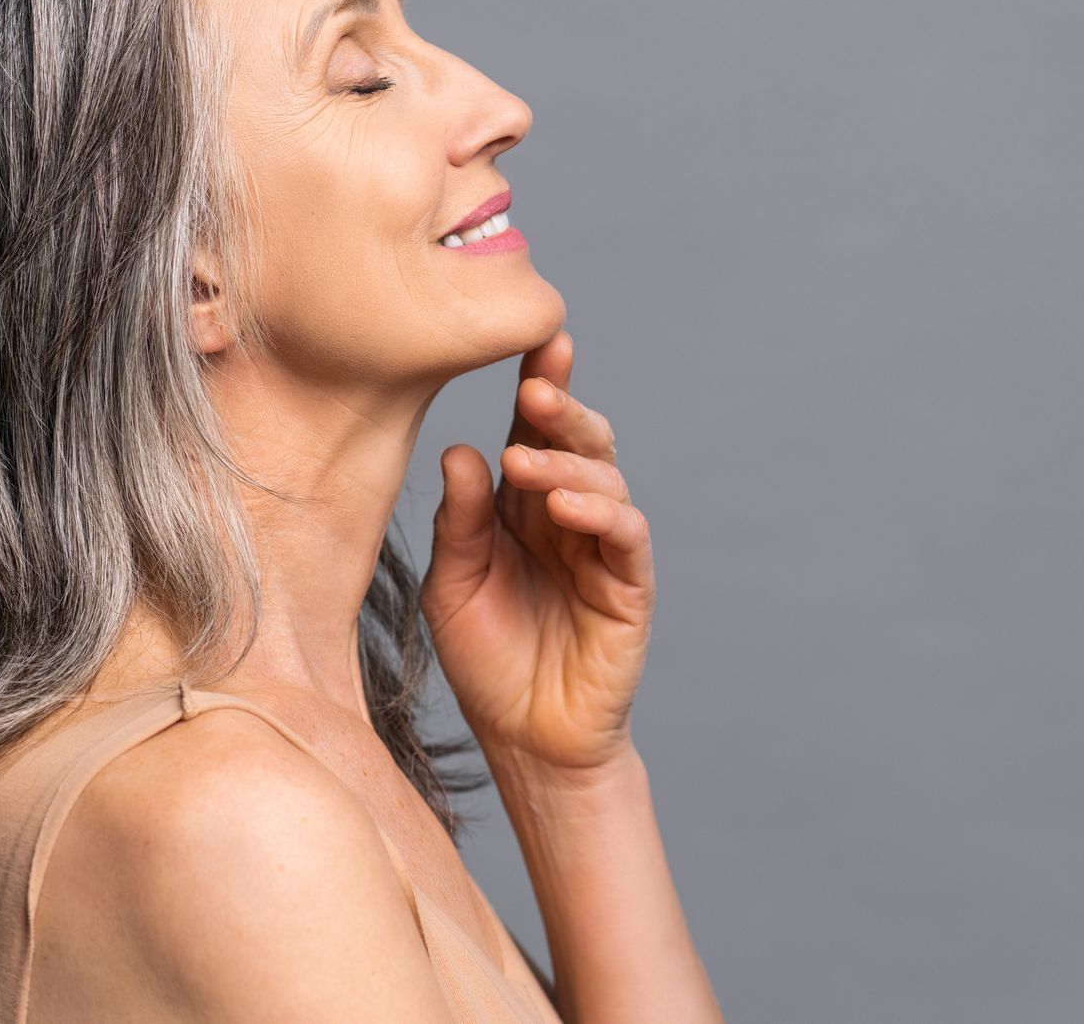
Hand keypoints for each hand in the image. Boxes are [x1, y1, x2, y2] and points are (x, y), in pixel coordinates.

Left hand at [419, 329, 655, 774]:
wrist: (527, 742)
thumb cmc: (489, 660)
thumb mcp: (453, 585)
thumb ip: (460, 522)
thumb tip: (461, 449)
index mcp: (523, 505)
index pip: (535, 432)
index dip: (539, 386)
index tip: (533, 341)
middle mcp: (568, 514)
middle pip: (578, 441)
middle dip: (561, 407)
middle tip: (534, 388)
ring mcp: (603, 547)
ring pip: (605, 477)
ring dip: (568, 461)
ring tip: (527, 460)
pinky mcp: (630, 585)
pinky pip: (625, 533)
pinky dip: (600, 511)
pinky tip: (566, 506)